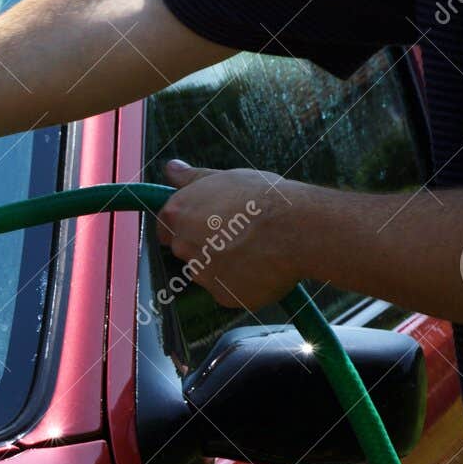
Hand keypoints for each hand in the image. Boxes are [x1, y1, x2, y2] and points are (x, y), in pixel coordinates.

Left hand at [155, 160, 316, 308]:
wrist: (297, 227)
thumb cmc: (263, 198)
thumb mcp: (226, 178)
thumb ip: (192, 178)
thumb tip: (170, 168)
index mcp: (177, 215)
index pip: (165, 226)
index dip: (186, 224)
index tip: (206, 222)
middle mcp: (182, 246)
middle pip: (185, 249)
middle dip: (206, 244)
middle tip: (238, 232)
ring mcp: (202, 274)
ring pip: (207, 272)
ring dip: (224, 264)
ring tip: (256, 248)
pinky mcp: (223, 295)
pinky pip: (229, 290)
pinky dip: (242, 282)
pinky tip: (263, 266)